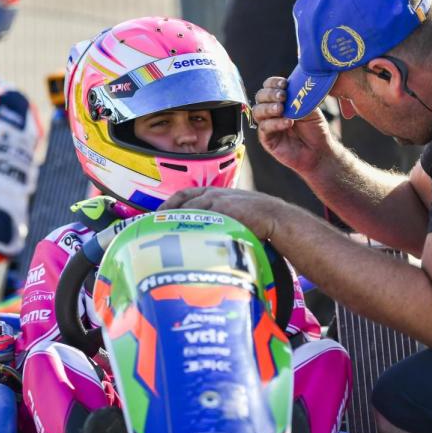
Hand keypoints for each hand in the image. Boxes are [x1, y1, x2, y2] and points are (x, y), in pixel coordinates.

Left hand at [160, 187, 286, 241]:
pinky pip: (203, 221)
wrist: (276, 217)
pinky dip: (192, 230)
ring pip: (191, 212)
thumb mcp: (234, 211)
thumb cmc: (257, 219)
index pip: (186, 194)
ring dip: (177, 224)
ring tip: (165, 237)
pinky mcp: (225, 212)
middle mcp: (215, 194)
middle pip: (184, 202)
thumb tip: (202, 233)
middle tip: (155, 228)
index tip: (158, 214)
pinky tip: (184, 241)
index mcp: (216, 192)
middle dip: (168, 215)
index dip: (170, 203)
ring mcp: (220, 202)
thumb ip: (217, 216)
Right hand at [253, 76, 335, 175]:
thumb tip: (293, 87)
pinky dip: (275, 123)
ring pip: (258, 111)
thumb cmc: (315, 129)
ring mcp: (267, 124)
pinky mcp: (267, 139)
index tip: (284, 84)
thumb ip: (301, 97)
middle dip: (270, 94)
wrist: (319, 150)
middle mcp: (271, 110)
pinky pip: (264, 128)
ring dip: (269, 108)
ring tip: (282, 109)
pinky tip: (287, 123)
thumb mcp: (311, 108)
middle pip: (260, 96)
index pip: (269, 86)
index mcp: (280, 100)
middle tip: (283, 96)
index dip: (273, 83)